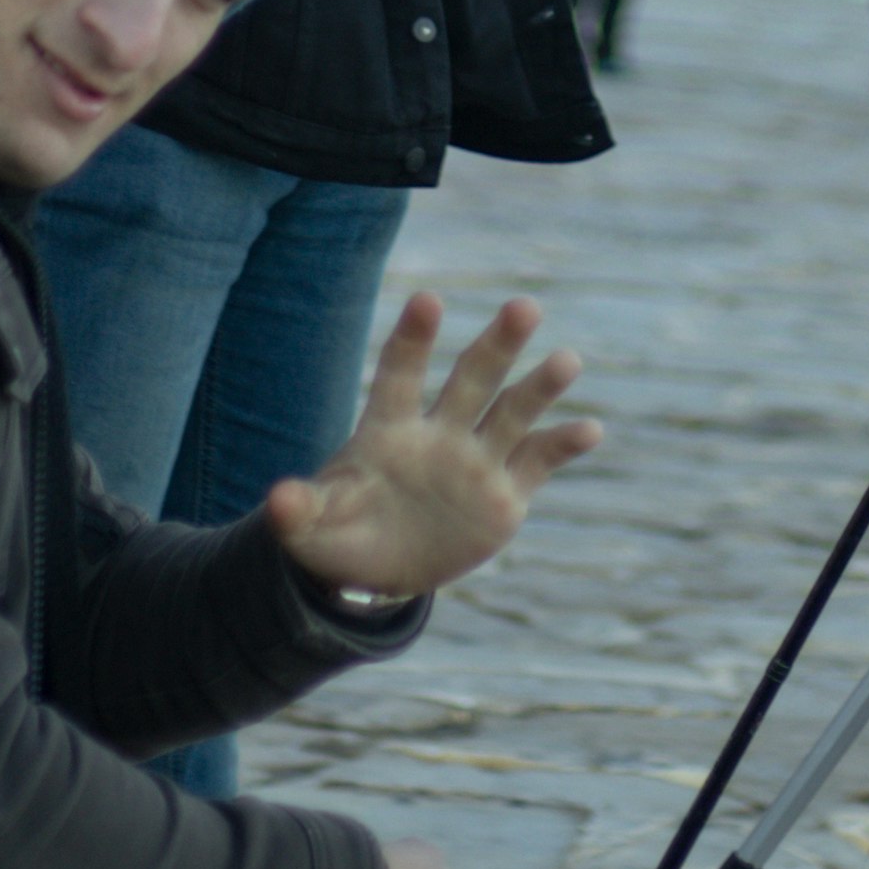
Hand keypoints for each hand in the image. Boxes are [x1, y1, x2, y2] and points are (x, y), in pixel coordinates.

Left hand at [263, 292, 597, 603]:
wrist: (380, 568)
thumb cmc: (340, 533)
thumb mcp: (313, 527)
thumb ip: (300, 511)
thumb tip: (278, 500)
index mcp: (389, 430)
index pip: (401, 374)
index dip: (412, 339)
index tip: (427, 301)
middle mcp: (439, 434)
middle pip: (471, 379)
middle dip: (497, 344)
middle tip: (522, 306)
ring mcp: (475, 460)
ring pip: (511, 414)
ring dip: (539, 387)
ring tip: (566, 360)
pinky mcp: (504, 494)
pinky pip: (537, 462)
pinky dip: (562, 445)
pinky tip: (590, 429)